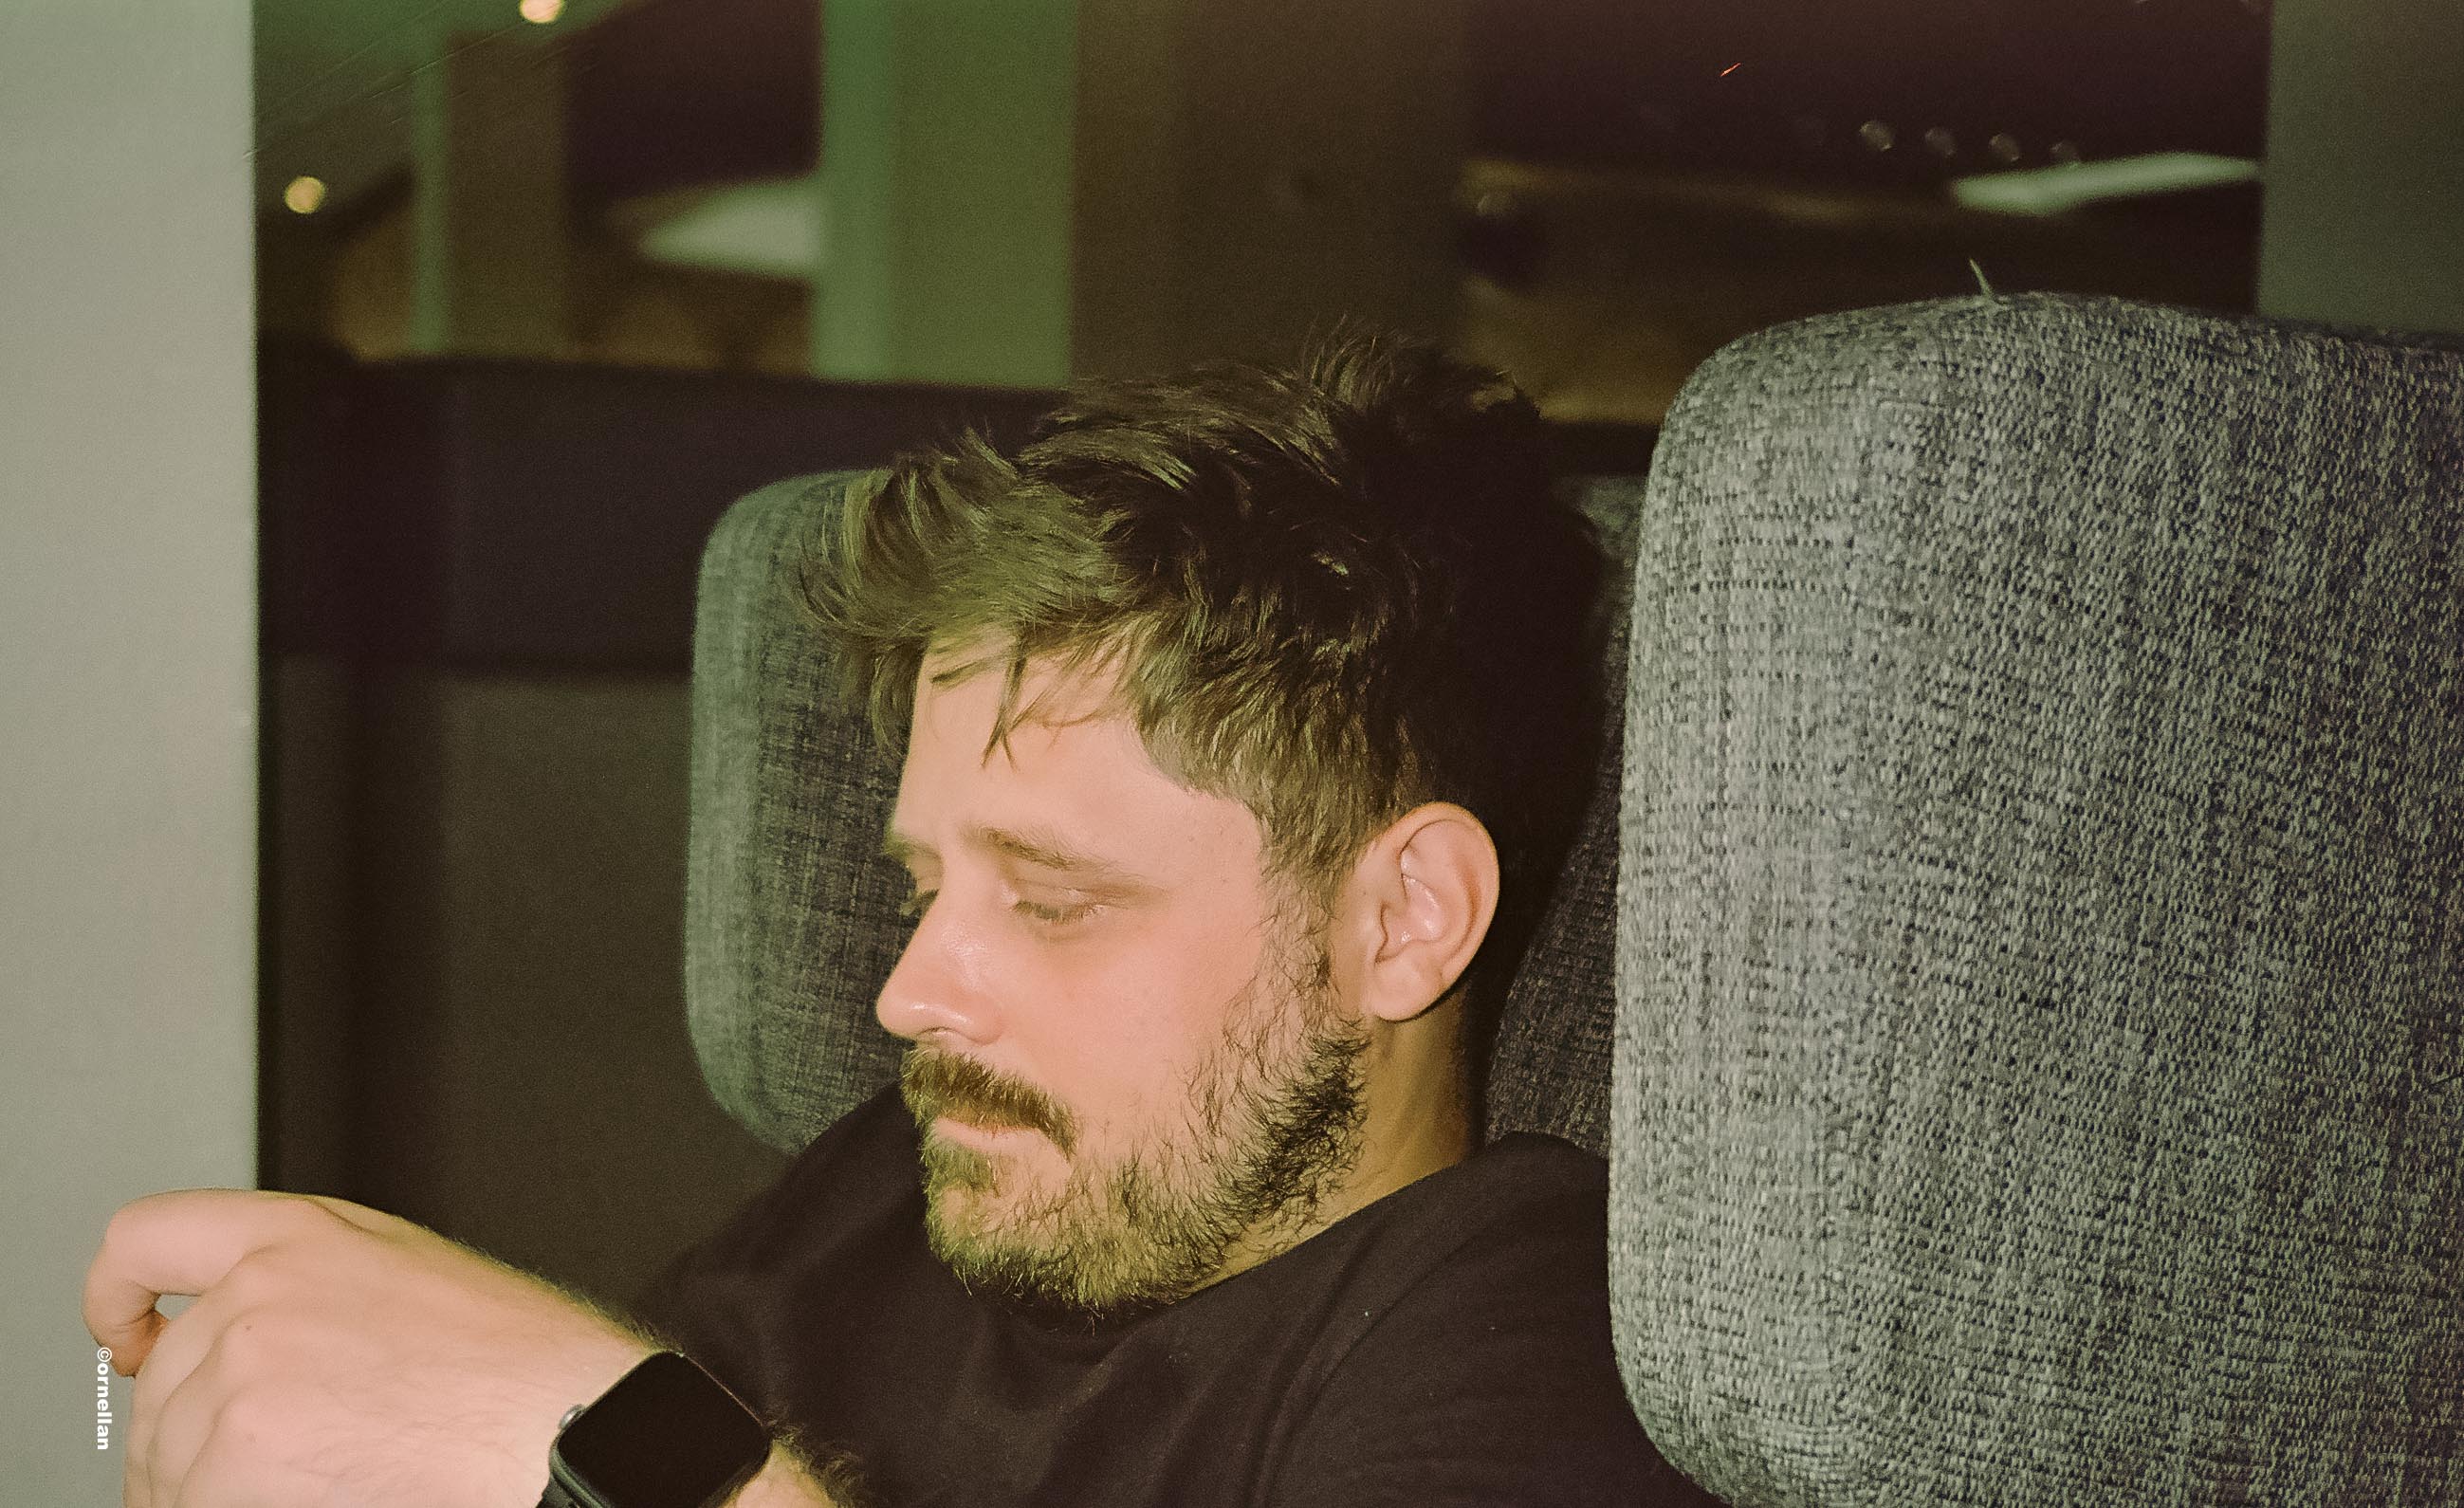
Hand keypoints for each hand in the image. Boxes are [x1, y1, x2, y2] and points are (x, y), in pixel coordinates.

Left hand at [83, 1188, 655, 1507]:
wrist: (563, 1419)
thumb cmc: (516, 1360)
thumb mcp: (404, 1269)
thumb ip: (306, 1278)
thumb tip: (231, 1335)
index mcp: (300, 1233)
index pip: (144, 1239)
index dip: (115, 1297)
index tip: (126, 1337)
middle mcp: (259, 1292)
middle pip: (159, 1381)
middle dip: (190, 1434)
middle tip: (250, 1467)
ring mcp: (245, 1372)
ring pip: (165, 1455)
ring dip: (205, 1488)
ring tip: (294, 1488)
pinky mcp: (242, 1454)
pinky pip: (187, 1505)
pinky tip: (300, 1502)